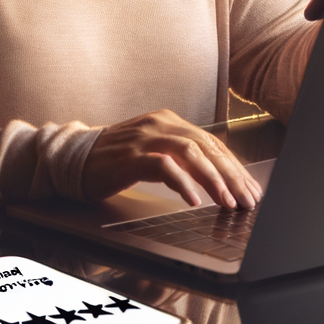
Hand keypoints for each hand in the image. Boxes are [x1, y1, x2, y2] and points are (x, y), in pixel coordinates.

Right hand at [81, 109, 259, 208]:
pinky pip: (163, 167)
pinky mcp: (130, 157)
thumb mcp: (153, 152)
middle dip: (232, 175)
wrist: (73, 159)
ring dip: (214, 179)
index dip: (234, 167)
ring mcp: (145, 138)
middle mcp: (160, 124)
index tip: (250, 188)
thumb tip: (216, 179)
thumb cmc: (114, 160)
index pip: (211, 142)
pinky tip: (194, 200)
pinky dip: (182, 183)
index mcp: (169, 121)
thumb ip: (180, 158)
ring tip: (228, 202)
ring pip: (191, 153)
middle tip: (248, 199)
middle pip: (207, 147)